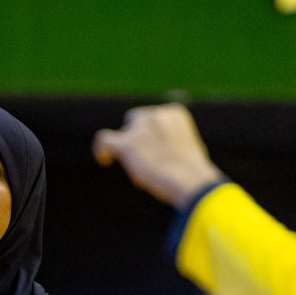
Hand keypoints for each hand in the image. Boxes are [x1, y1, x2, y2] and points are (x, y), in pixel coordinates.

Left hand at [93, 103, 223, 208]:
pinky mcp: (127, 144)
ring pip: (123, 133)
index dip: (151, 137)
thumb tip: (155, 153)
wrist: (191, 181)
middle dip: (139, 139)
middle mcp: (156, 115)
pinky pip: (104, 140)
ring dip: (128, 149)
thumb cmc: (194, 174)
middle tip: (148, 161)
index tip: (160, 154)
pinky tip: (104, 160)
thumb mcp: (187, 150)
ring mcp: (140, 129)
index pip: (154, 119)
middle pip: (136, 121)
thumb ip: (171, 143)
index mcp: (174, 113)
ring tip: (139, 170)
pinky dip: (101, 149)